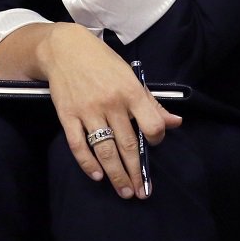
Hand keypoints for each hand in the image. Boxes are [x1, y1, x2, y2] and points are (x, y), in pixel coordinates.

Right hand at [39, 24, 180, 199]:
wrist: (64, 48)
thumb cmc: (101, 61)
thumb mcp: (130, 75)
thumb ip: (151, 102)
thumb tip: (175, 123)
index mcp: (130, 91)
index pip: (152, 125)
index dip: (157, 139)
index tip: (153, 144)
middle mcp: (111, 103)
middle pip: (128, 144)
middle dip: (136, 172)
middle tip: (141, 192)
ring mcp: (87, 110)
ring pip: (105, 150)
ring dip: (116, 175)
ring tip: (124, 191)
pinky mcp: (67, 114)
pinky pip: (78, 144)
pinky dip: (87, 163)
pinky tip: (97, 175)